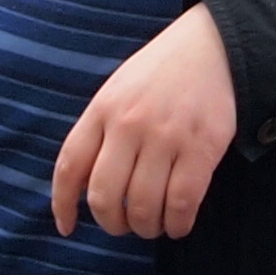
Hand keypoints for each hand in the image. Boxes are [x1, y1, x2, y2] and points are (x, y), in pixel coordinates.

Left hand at [49, 4, 237, 240]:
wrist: (212, 45)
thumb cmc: (160, 74)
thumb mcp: (117, 91)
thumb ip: (99, 132)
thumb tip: (82, 186)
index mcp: (102, 109)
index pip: (70, 166)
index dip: (63, 204)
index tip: (67, 226)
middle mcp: (129, 124)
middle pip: (105, 196)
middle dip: (112, 223)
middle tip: (123, 225)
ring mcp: (166, 137)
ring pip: (144, 207)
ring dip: (146, 228)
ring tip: (153, 225)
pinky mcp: (201, 148)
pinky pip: (182, 203)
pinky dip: (178, 225)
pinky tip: (178, 224)